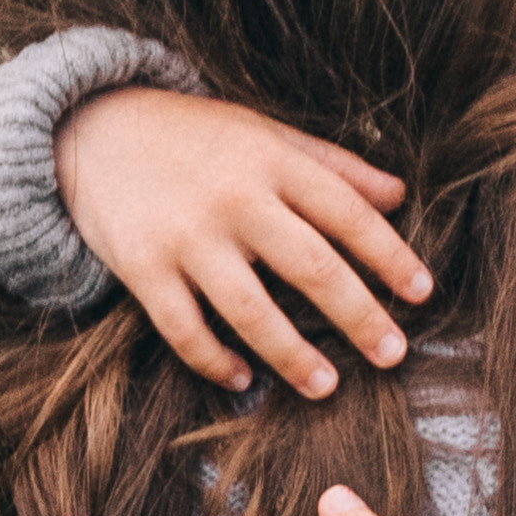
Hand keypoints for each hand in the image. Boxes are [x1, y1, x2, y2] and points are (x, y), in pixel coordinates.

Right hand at [55, 89, 431, 398]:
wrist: (92, 128)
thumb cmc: (194, 137)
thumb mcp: (264, 134)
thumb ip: (332, 165)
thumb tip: (400, 194)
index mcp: (271, 161)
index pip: (346, 212)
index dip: (389, 255)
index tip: (423, 293)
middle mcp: (234, 199)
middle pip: (310, 266)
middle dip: (358, 315)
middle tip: (393, 355)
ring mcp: (186, 237)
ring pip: (250, 310)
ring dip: (293, 355)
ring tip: (328, 386)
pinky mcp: (142, 268)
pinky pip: (185, 330)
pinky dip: (215, 361)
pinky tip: (244, 379)